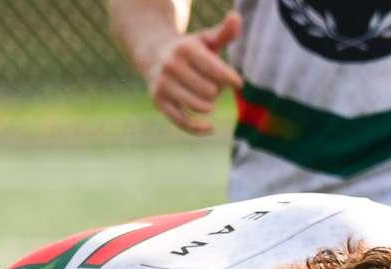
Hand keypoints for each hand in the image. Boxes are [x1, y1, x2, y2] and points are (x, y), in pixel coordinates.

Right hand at [141, 11, 242, 134]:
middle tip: (209, 82)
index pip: (217, 71)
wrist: (153, 54)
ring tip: (205, 95)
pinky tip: (210, 128)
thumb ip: (224, 32)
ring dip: (210, 105)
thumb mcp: (206, 39)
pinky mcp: (158, 100)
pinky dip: (198, 128)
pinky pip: (182, 121)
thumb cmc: (189, 50)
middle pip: (212, 91)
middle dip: (217, 90)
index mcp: (186, 49)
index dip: (231, 80)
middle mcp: (171, 65)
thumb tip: (236, 18)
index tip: (236, 82)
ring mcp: (163, 84)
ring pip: (201, 106)